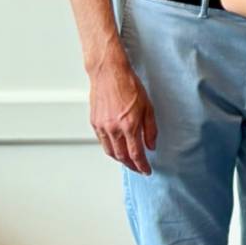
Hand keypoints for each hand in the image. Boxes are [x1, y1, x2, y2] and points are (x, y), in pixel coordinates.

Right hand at [87, 44, 156, 173]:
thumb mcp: (148, 107)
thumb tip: (151, 146)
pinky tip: (117, 149)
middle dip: (132, 166)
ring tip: (129, 162)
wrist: (109, 73)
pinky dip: (110, 149)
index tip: (147, 170)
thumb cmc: (129, 86)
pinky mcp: (94, 122)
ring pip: (110, 151)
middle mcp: (113, 128)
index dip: (142, 165)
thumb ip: (150, 129)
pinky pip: (102, 142)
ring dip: (120, 160)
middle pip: (122, 156)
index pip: (136, 154)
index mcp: (129, 125)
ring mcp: (101, 126)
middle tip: (139, 168)